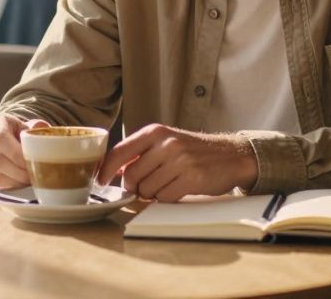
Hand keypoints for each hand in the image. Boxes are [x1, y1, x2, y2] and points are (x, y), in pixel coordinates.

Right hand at [0, 113, 49, 192]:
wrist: (10, 146)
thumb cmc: (23, 136)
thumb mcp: (30, 128)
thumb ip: (35, 130)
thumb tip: (40, 131)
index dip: (17, 154)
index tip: (33, 163)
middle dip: (19, 172)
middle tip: (34, 178)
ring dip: (15, 184)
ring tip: (29, 184)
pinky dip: (6, 191)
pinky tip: (19, 189)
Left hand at [95, 124, 258, 201]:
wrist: (229, 155)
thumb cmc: (193, 151)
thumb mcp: (165, 142)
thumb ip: (139, 153)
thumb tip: (113, 170)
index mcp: (155, 132)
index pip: (119, 152)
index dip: (106, 169)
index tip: (100, 180)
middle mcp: (166, 143)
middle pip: (131, 176)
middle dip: (135, 187)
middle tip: (146, 185)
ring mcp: (179, 160)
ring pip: (147, 189)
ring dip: (154, 193)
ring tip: (169, 183)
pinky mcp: (191, 178)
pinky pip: (165, 197)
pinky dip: (168, 198)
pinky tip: (179, 188)